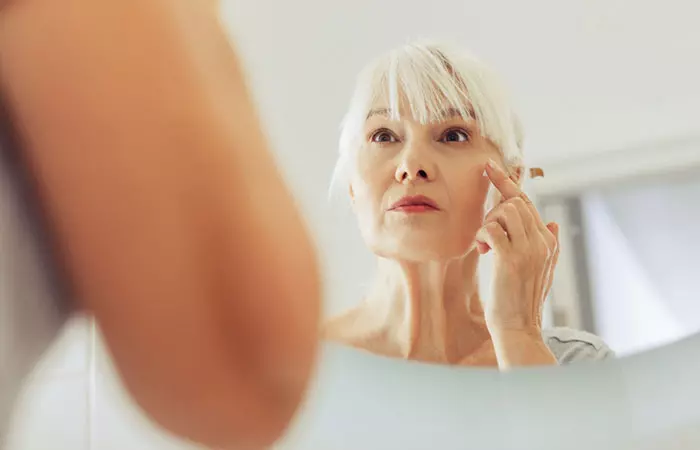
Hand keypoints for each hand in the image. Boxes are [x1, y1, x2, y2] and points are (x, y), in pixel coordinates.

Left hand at [475, 160, 560, 334]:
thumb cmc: (521, 300)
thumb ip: (548, 244)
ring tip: (485, 246)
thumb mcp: (541, 270)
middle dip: (493, 210)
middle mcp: (542, 241)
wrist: (518, 328)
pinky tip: (482, 251)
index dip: (507, 182)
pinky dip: (482, 235)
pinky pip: (492, 228)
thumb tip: (555, 222)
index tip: (489, 167)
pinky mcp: (510, 259)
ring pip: (505, 210)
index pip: (526, 202)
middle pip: (515, 202)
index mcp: (548, 241)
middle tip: (485, 234)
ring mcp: (528, 249)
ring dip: (488, 223)